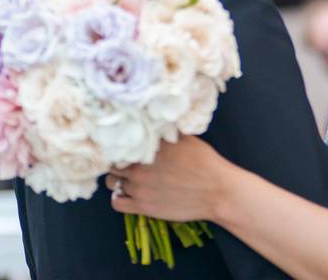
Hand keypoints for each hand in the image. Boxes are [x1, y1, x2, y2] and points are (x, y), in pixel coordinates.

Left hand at [106, 135, 235, 221]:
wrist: (216, 190)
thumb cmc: (204, 162)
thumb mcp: (184, 138)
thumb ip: (163, 132)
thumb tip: (151, 121)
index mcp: (148, 147)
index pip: (119, 143)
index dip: (120, 145)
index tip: (125, 148)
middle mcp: (139, 166)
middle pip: (112, 162)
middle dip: (117, 161)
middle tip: (127, 163)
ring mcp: (139, 188)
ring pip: (111, 182)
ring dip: (117, 179)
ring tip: (129, 179)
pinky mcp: (142, 207)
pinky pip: (116, 203)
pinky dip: (119, 197)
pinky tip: (129, 193)